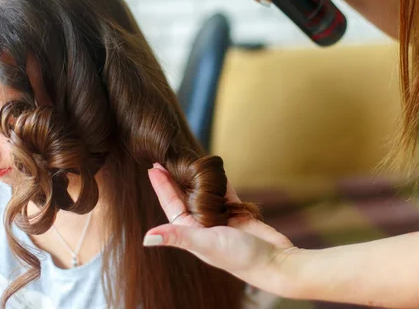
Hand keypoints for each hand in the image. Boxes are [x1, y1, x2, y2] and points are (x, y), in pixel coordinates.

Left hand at [143, 164, 297, 293]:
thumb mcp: (205, 244)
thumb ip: (178, 237)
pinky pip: (225, 192)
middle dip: (176, 179)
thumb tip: (146, 238)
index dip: (162, 187)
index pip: (171, 205)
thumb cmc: (239, 256)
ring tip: (188, 159)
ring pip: (205, 192)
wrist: (273, 261)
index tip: (153, 168)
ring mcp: (220, 218)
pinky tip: (215, 169)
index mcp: (191, 231)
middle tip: (167, 158)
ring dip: (197, 178)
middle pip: (185, 196)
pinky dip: (221, 181)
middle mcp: (203, 224)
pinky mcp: (237, 212)